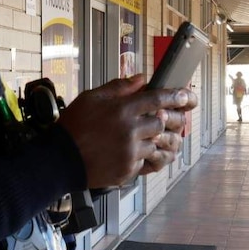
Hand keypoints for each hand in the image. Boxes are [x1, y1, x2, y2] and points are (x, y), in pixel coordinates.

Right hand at [58, 75, 197, 189]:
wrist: (61, 159)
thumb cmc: (73, 127)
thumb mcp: (92, 98)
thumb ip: (119, 88)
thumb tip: (140, 79)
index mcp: (122, 109)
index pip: (158, 99)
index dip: (176, 96)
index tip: (187, 96)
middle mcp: (130, 130)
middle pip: (162, 123)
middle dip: (165, 120)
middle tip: (165, 119)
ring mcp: (131, 152)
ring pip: (156, 144)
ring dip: (154, 140)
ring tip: (148, 139)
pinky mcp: (128, 169)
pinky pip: (146, 162)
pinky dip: (143, 157)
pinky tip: (134, 153)